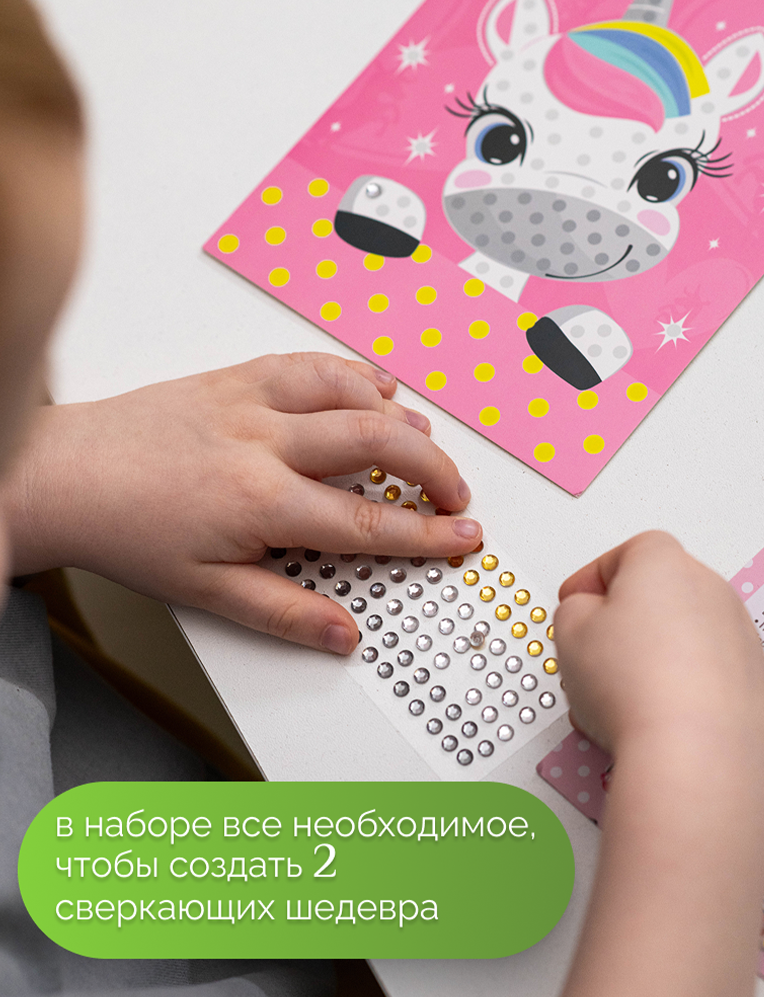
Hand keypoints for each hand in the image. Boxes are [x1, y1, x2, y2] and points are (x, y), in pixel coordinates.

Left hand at [2, 352, 479, 653]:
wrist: (67, 476)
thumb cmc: (127, 531)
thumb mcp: (206, 592)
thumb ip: (283, 612)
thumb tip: (344, 633)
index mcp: (260, 502)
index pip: (367, 520)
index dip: (427, 532)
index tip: (462, 535)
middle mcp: (265, 442)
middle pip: (378, 443)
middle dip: (433, 468)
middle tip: (455, 493)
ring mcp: (252, 401)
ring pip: (351, 393)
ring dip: (399, 416)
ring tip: (424, 441)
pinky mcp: (236, 377)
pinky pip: (310, 363)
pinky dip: (353, 372)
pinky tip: (376, 385)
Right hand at [553, 530, 763, 752]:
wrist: (695, 752)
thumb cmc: (634, 685)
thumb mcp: (569, 631)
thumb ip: (575, 609)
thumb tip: (588, 615)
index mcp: (664, 562)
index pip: (621, 556)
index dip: (590, 582)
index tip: (575, 603)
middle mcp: (711, 590)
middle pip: (658, 595)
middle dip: (625, 620)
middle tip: (595, 652)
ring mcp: (740, 636)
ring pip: (684, 636)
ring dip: (654, 656)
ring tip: (620, 697)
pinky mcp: (755, 682)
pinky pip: (709, 674)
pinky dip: (683, 688)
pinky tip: (655, 717)